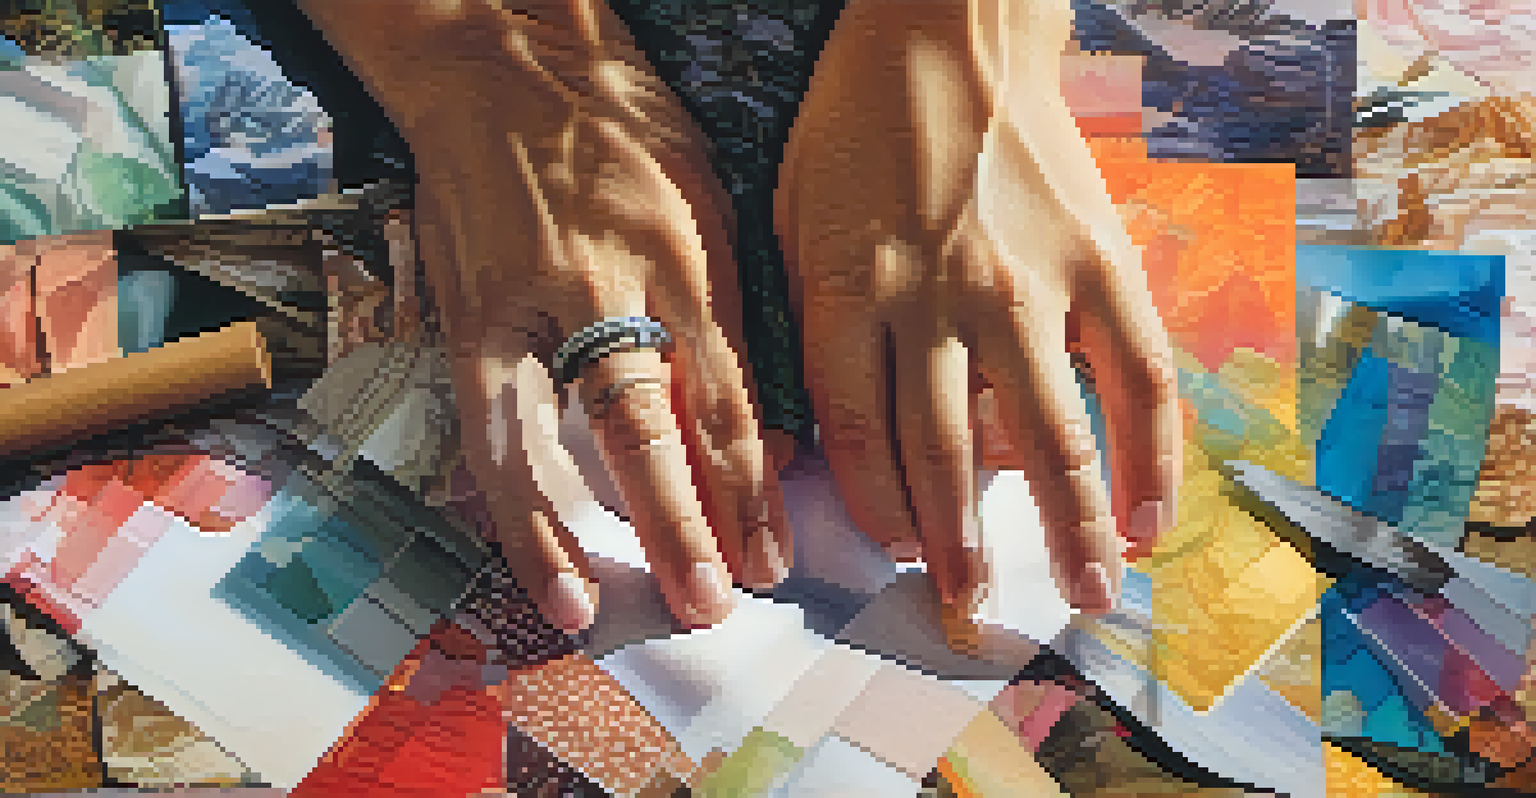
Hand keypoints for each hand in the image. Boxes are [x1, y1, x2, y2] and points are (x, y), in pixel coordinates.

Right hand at [300, 0, 793, 630]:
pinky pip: (484, 421)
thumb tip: (757, 431)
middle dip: (680, 524)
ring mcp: (525, 300)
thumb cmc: (622, 128)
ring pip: (550, 434)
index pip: (725, 398)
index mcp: (682, 255)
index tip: (768, 559)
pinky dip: (501, 494)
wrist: (501, 62)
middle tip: (708, 602)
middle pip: (648, 425)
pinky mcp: (464, 312)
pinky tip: (515, 548)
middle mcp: (606, 284)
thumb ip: (726, 314)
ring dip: (570, 532)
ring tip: (587, 609)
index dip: (750, 490)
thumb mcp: (706, 201)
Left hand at [776, 0, 1180, 613]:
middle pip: (946, 458)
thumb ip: (815, 327)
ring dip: (1065, 531)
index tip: (896, 558)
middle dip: (960, 551)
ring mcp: (1026, 284)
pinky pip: (1135, 375)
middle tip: (975, 612)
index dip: (877, 513)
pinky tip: (1148, 514)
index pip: (859, 437)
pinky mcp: (1098, 260)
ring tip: (1083, 595)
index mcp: (848, 291)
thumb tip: (837, 434)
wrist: (948, 29)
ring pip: (1048, 436)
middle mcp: (936, 301)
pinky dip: (1147, 453)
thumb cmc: (854, 127)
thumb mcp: (793, 219)